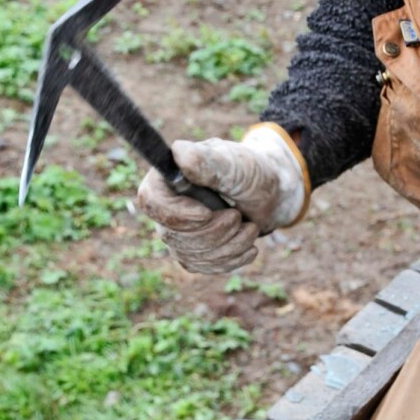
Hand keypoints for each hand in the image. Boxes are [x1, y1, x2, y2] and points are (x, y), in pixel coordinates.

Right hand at [137, 123, 308, 273]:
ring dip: (227, 245)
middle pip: (171, 234)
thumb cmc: (250, 173)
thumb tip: (178, 153)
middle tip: (238, 216)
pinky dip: (230, 258)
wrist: (269, 196)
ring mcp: (175, 231)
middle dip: (213, 231)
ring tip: (249, 227)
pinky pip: (202, 266)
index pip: (150, 200)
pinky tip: (248, 245)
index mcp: (168, 176)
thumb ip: (207, 161)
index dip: (176, 214)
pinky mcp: (190, 252)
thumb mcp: (234, 164)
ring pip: (189, 254)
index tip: (206, 214)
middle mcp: (165, 205)